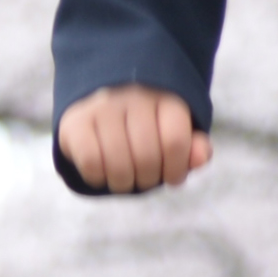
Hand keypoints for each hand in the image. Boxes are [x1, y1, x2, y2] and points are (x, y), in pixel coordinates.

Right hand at [58, 84, 211, 191]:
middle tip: (145, 178)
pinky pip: (91, 162)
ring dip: (124, 183)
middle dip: (149, 178)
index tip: (172, 176)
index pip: (175, 141)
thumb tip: (201, 158)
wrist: (102, 93)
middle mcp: (133, 96)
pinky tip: (103, 171)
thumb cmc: (149, 122)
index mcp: (165, 96)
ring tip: (126, 179)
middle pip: (146, 156)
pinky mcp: (75, 120)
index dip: (176, 169)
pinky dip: (99, 178)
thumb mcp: (175, 131)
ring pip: (118, 163)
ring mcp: (102, 107)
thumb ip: (193, 147)